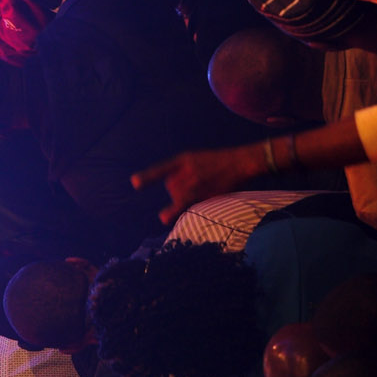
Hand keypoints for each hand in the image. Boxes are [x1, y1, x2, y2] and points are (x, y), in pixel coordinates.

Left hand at [131, 144, 262, 225]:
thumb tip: (172, 189)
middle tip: (200, 184)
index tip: (135, 184)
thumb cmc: (220, 162)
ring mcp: (193, 181)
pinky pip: (183, 202)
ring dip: (185, 198)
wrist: (241, 162)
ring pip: (177, 195)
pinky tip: (163, 218)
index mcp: (183, 159)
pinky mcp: (201, 191)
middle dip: (179, 190)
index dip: (148, 177)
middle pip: (170, 187)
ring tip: (204, 188)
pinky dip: (172, 210)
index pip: (162, 169)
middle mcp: (185, 169)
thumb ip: (182, 170)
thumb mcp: (198, 158)